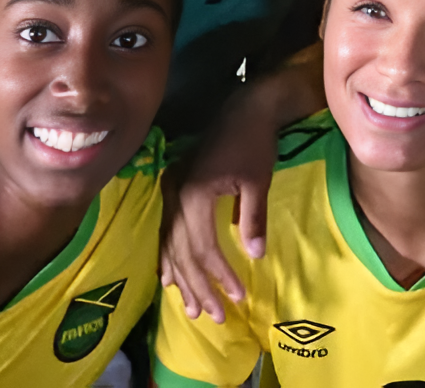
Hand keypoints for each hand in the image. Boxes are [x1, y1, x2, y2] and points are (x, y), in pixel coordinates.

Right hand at [160, 109, 277, 322]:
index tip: (239, 295)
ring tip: (193, 309)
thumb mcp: (258, 180)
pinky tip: (168, 279)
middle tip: (216, 316)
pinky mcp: (175, 191)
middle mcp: (176, 197)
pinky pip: (166, 232)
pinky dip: (168, 258)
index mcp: (195, 195)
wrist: (243, 109)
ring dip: (182, 279)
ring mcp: (172, 194)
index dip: (220, 274)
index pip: (203, 247)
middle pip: (182, 253)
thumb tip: (254, 256)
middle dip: (199, 287)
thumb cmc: (254, 143)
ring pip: (170, 246)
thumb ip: (253, 217)